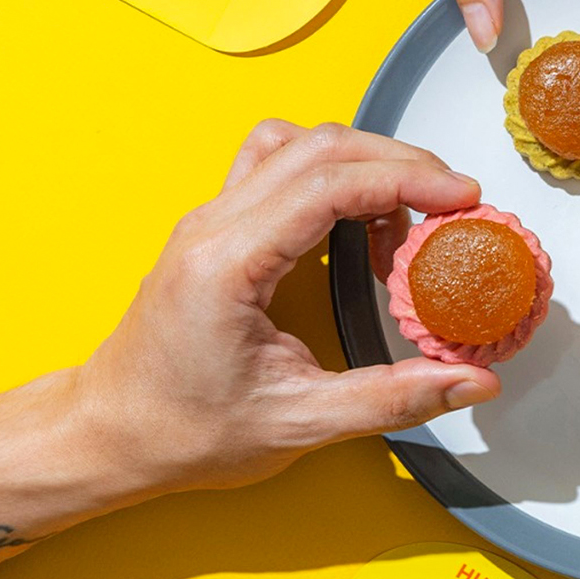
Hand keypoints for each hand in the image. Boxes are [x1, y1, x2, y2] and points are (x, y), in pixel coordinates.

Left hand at [0, 121, 497, 578]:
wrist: (109, 434)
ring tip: (407, 215)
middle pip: (319, 147)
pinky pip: (278, 166)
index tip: (461, 197)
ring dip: (364, 162)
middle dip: (400, 162)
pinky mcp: (216, 225)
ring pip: (298, 144)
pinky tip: (357, 222)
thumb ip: (393, 398)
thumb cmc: (180, 430)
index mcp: (226, 264)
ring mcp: (210, 218)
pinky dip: (331, 175)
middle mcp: (212, 226)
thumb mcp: (298, 424)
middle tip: (455, 200)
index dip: (406, 180)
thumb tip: (470, 382)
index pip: (328, 185)